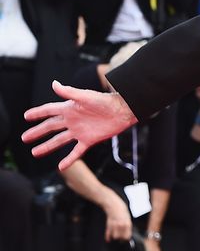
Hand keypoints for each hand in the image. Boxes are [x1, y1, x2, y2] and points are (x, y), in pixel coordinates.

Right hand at [22, 81, 136, 170]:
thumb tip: (54, 83)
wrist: (122, 111)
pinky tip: (60, 167)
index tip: (26, 116)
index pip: (49, 111)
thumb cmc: (104, 101)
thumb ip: (69, 92)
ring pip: (59, 141)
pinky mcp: (89, 140)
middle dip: (37, 132)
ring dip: (47, 146)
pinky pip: (76, 152)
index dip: (37, 113)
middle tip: (25, 138)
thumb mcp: (85, 96)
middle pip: (50, 127)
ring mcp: (79, 131)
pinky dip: (68, 159)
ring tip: (35, 152)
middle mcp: (72, 120)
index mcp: (69, 108)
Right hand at [102, 191, 132, 242]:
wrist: (114, 205)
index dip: (126, 239)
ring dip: (114, 237)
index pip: (127, 236)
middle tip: (120, 238)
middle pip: (120, 238)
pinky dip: (108, 237)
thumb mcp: (127, 219)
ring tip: (115, 236)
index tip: (125, 239)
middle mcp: (121, 225)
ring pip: (114, 237)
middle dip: (120, 239)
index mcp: (127, 224)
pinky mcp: (109, 224)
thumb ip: (127, 227)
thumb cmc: (122, 211)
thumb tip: (127, 235)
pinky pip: (108, 233)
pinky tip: (108, 238)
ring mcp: (114, 225)